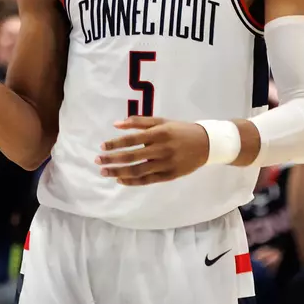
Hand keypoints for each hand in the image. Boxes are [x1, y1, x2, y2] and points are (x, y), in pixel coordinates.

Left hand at [98, 117, 213, 184]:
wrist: (206, 144)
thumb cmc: (180, 130)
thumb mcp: (162, 121)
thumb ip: (139, 122)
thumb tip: (115, 124)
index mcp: (159, 133)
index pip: (132, 139)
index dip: (115, 143)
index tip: (102, 146)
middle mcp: (162, 149)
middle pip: (132, 157)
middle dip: (112, 159)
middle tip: (97, 161)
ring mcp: (166, 164)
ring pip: (138, 171)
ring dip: (118, 172)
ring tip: (105, 172)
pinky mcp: (169, 176)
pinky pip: (147, 180)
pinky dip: (132, 181)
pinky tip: (120, 179)